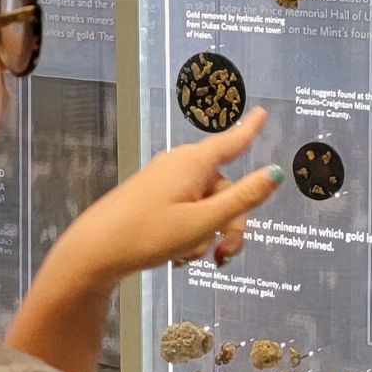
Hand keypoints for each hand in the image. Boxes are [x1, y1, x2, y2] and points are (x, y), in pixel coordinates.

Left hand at [50, 107, 282, 291]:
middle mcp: (181, 166)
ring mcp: (165, 182)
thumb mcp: (202, 221)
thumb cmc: (148, 234)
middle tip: (224, 256)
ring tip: (189, 259)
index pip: (231, 142)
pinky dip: (188, 234)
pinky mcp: (153, 198)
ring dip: (206, 234)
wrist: (95, 252)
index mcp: (194, 163)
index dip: (249, 131)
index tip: (262, 112)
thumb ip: (242, 199)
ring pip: (205, 206)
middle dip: (229, 224)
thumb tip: (276, 173)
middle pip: (224, 190)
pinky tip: (176, 257)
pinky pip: (185, 212)